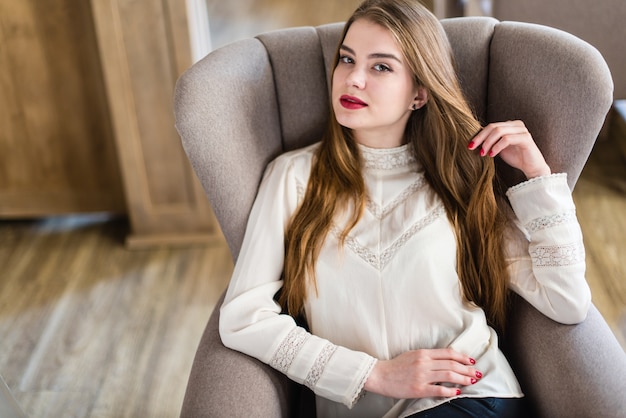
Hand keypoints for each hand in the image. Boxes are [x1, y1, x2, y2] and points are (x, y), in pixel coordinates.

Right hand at [364, 348, 481, 398]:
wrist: (379, 375)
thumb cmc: (395, 366)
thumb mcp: (412, 355)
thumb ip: (427, 356)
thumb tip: (444, 360)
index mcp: (423, 353)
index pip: (448, 353)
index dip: (462, 357)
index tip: (471, 361)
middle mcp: (424, 363)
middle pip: (452, 364)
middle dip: (467, 369)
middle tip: (477, 372)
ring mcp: (422, 376)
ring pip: (449, 376)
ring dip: (463, 378)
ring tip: (471, 381)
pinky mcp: (419, 388)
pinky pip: (439, 390)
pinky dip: (451, 391)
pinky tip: (458, 392)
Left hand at [468, 120, 550, 178]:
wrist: (531, 168)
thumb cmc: (516, 157)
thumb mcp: (499, 148)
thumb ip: (490, 142)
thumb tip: (473, 141)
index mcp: (509, 125)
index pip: (490, 126)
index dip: (479, 135)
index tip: (469, 145)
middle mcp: (516, 124)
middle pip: (493, 127)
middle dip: (481, 138)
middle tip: (472, 148)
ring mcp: (522, 130)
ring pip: (499, 131)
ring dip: (488, 143)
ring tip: (483, 153)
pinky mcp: (525, 138)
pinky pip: (507, 139)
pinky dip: (497, 146)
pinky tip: (492, 154)